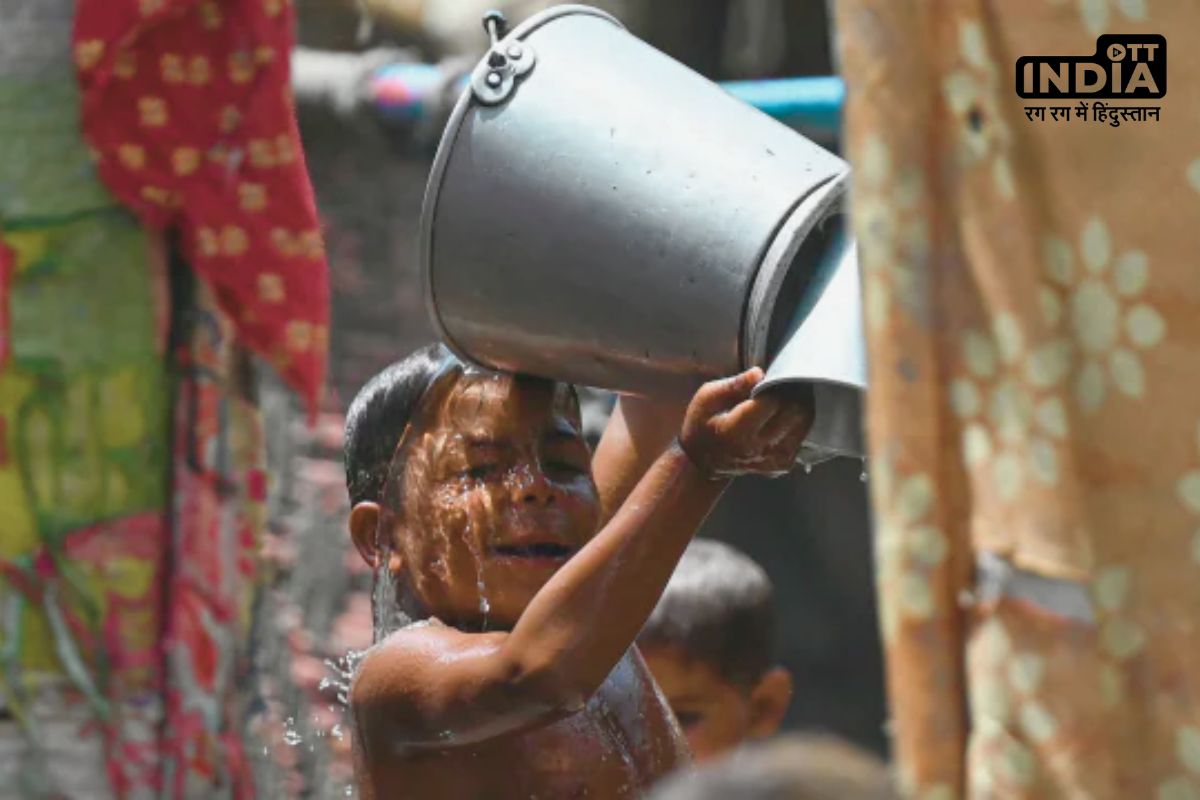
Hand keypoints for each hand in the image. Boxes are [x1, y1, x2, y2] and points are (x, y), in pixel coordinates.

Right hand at [677, 368, 814, 477]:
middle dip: (791, 393)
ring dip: (798, 405)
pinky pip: (802, 434)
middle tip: (780, 384)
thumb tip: (759, 373)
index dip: (774, 385)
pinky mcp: (783, 464)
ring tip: (782, 398)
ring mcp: (774, 459)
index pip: (773, 401)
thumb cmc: (703, 425)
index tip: (767, 379)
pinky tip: (780, 416)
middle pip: (795, 412)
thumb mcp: (707, 397)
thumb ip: (734, 384)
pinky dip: (795, 421)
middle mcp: (759, 448)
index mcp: (737, 431)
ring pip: (804, 422)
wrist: (704, 462)